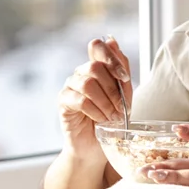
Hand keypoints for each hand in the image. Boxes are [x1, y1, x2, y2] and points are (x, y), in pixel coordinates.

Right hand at [58, 36, 132, 156]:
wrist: (95, 147)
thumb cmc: (109, 120)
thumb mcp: (124, 96)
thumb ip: (120, 71)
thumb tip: (112, 40)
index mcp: (96, 68)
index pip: (97, 46)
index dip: (111, 57)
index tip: (124, 77)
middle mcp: (81, 73)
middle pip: (95, 67)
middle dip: (113, 90)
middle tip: (121, 109)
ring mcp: (70, 86)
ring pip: (88, 83)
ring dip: (105, 102)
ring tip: (112, 117)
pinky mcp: (63, 101)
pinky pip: (80, 100)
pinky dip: (96, 111)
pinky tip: (101, 120)